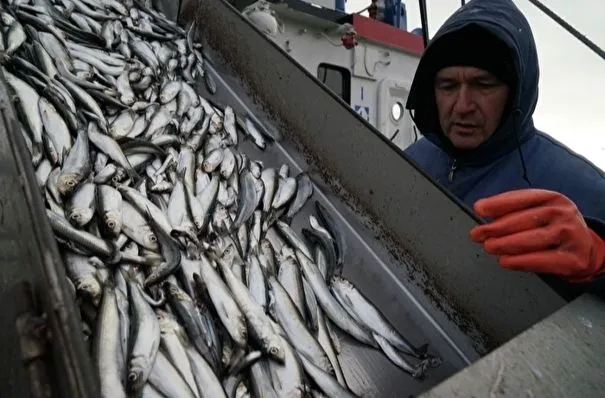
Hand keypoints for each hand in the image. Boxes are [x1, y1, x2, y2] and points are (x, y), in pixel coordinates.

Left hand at [469, 189, 604, 282]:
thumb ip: (514, 211)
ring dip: (505, 244)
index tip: (479, 208)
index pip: (522, 198)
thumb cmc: (553, 228)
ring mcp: (570, 235)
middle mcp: (563, 213)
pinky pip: (542, 260)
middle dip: (496, 227)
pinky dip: (520, 261)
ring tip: (489, 246)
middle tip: (477, 234)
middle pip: (524, 219)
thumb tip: (485, 214)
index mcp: (552, 198)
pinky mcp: (573, 258)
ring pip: (531, 239)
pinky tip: (505, 261)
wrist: (585, 249)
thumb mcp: (539, 212)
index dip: (499, 203)